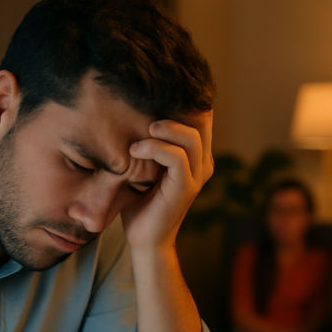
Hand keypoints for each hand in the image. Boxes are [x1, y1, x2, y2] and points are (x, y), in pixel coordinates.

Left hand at [120, 111, 213, 250]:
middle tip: (142, 114)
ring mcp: (198, 176)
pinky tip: (135, 151)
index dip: (180, 101)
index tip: (151, 92)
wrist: (143, 239)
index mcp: (196, 155)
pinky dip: (155, 148)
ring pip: (191, 137)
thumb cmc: (138, 200)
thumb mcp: (142, 165)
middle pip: (200, 120)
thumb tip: (128, 109)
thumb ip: (146, 142)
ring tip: (138, 135)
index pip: (199, 116)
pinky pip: (178, 157)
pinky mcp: (186, 188)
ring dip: (163, 130)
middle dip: (172, 110)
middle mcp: (203, 163)